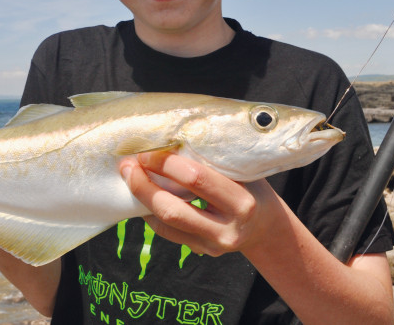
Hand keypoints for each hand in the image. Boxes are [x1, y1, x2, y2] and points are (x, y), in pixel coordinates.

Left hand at [119, 151, 276, 257]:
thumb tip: (169, 141)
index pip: (196, 179)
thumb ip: (214, 162)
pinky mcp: (201, 252)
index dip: (166, 163)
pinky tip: (142, 197)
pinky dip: (150, 214)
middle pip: (173, 208)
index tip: (147, 151)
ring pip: (165, 224)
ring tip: (129, 178)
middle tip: (127, 166)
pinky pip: (167, 233)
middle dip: (144, 185)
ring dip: (142, 200)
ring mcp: (213, 245)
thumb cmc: (252, 188)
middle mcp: (228, 228)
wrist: (266, 227)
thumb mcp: (243, 172)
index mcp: (242, 202)